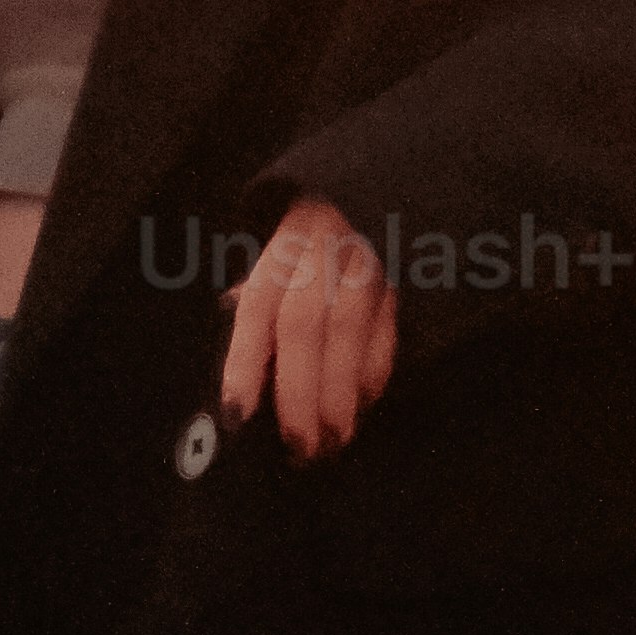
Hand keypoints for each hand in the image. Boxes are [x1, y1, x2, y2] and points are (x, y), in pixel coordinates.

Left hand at [220, 196, 397, 458]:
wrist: (372, 190)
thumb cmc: (311, 240)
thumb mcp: (276, 257)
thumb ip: (258, 301)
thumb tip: (234, 339)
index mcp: (281, 249)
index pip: (256, 308)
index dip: (244, 364)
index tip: (236, 415)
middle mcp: (321, 252)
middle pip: (304, 325)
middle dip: (299, 392)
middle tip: (298, 444)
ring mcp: (365, 263)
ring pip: (348, 331)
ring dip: (340, 394)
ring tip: (333, 439)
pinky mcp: (400, 279)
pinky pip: (388, 331)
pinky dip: (374, 374)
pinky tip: (362, 405)